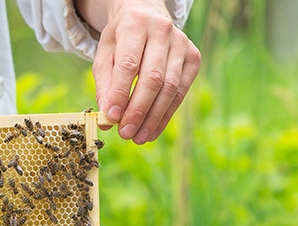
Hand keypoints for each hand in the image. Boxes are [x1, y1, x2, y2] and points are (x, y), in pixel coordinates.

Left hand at [86, 1, 200, 143]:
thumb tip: (107, 119)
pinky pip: (181, 91)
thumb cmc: (120, 40)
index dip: (120, 94)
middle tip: (125, 134)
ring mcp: (182, 43)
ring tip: (138, 138)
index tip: (111, 118)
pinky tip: (152, 131)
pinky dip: (166, 114)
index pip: (128, 65)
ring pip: (170, 87)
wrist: (146, 16)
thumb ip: (104, 86)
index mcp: (135, 25)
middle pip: (153, 78)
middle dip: (138, 110)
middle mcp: (162, 31)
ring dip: (153, 117)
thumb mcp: (104, 55)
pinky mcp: (193, 57)